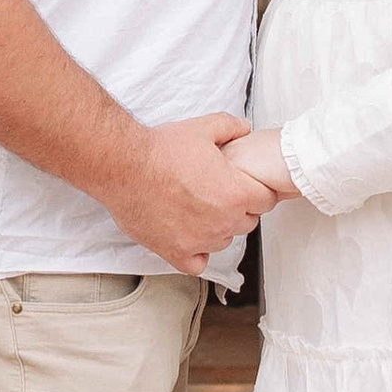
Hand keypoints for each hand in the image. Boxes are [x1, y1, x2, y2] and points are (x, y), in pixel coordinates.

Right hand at [107, 112, 282, 274]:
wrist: (125, 167)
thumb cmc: (161, 151)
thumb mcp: (203, 128)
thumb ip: (230, 127)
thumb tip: (243, 129)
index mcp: (235, 193)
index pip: (266, 200)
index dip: (257, 190)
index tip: (246, 186)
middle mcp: (222, 221)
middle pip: (248, 221)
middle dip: (239, 208)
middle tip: (219, 193)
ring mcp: (199, 240)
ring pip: (223, 241)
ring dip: (217, 228)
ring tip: (200, 210)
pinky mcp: (175, 252)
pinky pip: (197, 264)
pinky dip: (196, 253)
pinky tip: (190, 238)